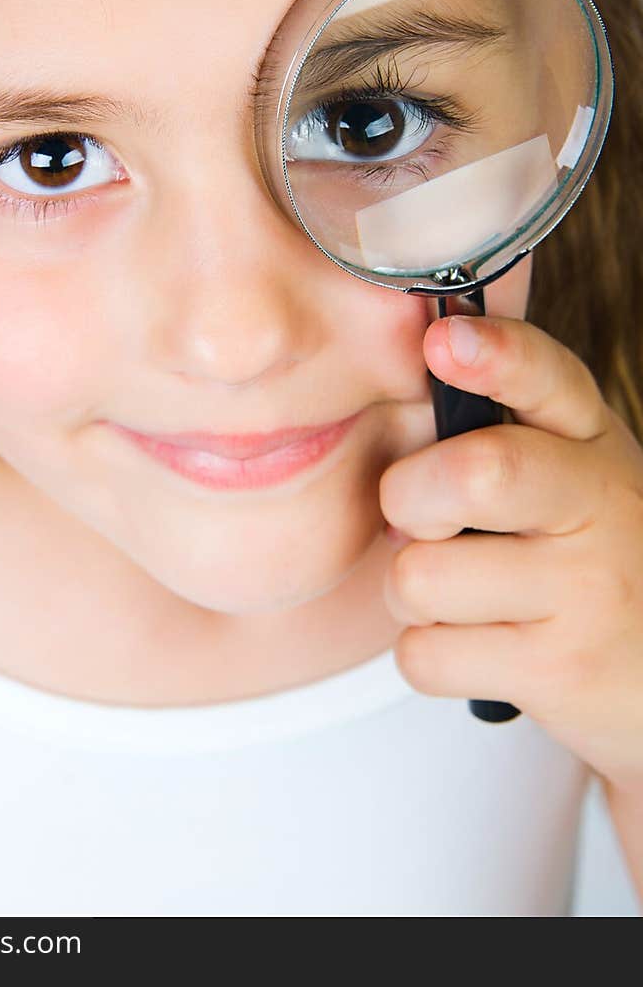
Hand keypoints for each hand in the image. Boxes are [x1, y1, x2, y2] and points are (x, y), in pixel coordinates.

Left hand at [380, 313, 642, 790]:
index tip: (442, 340)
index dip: (494, 356)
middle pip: (474, 475)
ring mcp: (587, 591)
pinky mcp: (560, 671)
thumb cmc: (587, 555)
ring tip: (462, 595)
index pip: (547, 378)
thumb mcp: (571, 472)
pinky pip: (424, 654)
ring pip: (421, 576)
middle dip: (410, 496)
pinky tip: (477, 647)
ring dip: (413, 593)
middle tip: (423, 518)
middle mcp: (601, 503)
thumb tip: (410, 381)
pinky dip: (429, 656)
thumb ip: (501, 423)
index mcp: (590, 439)